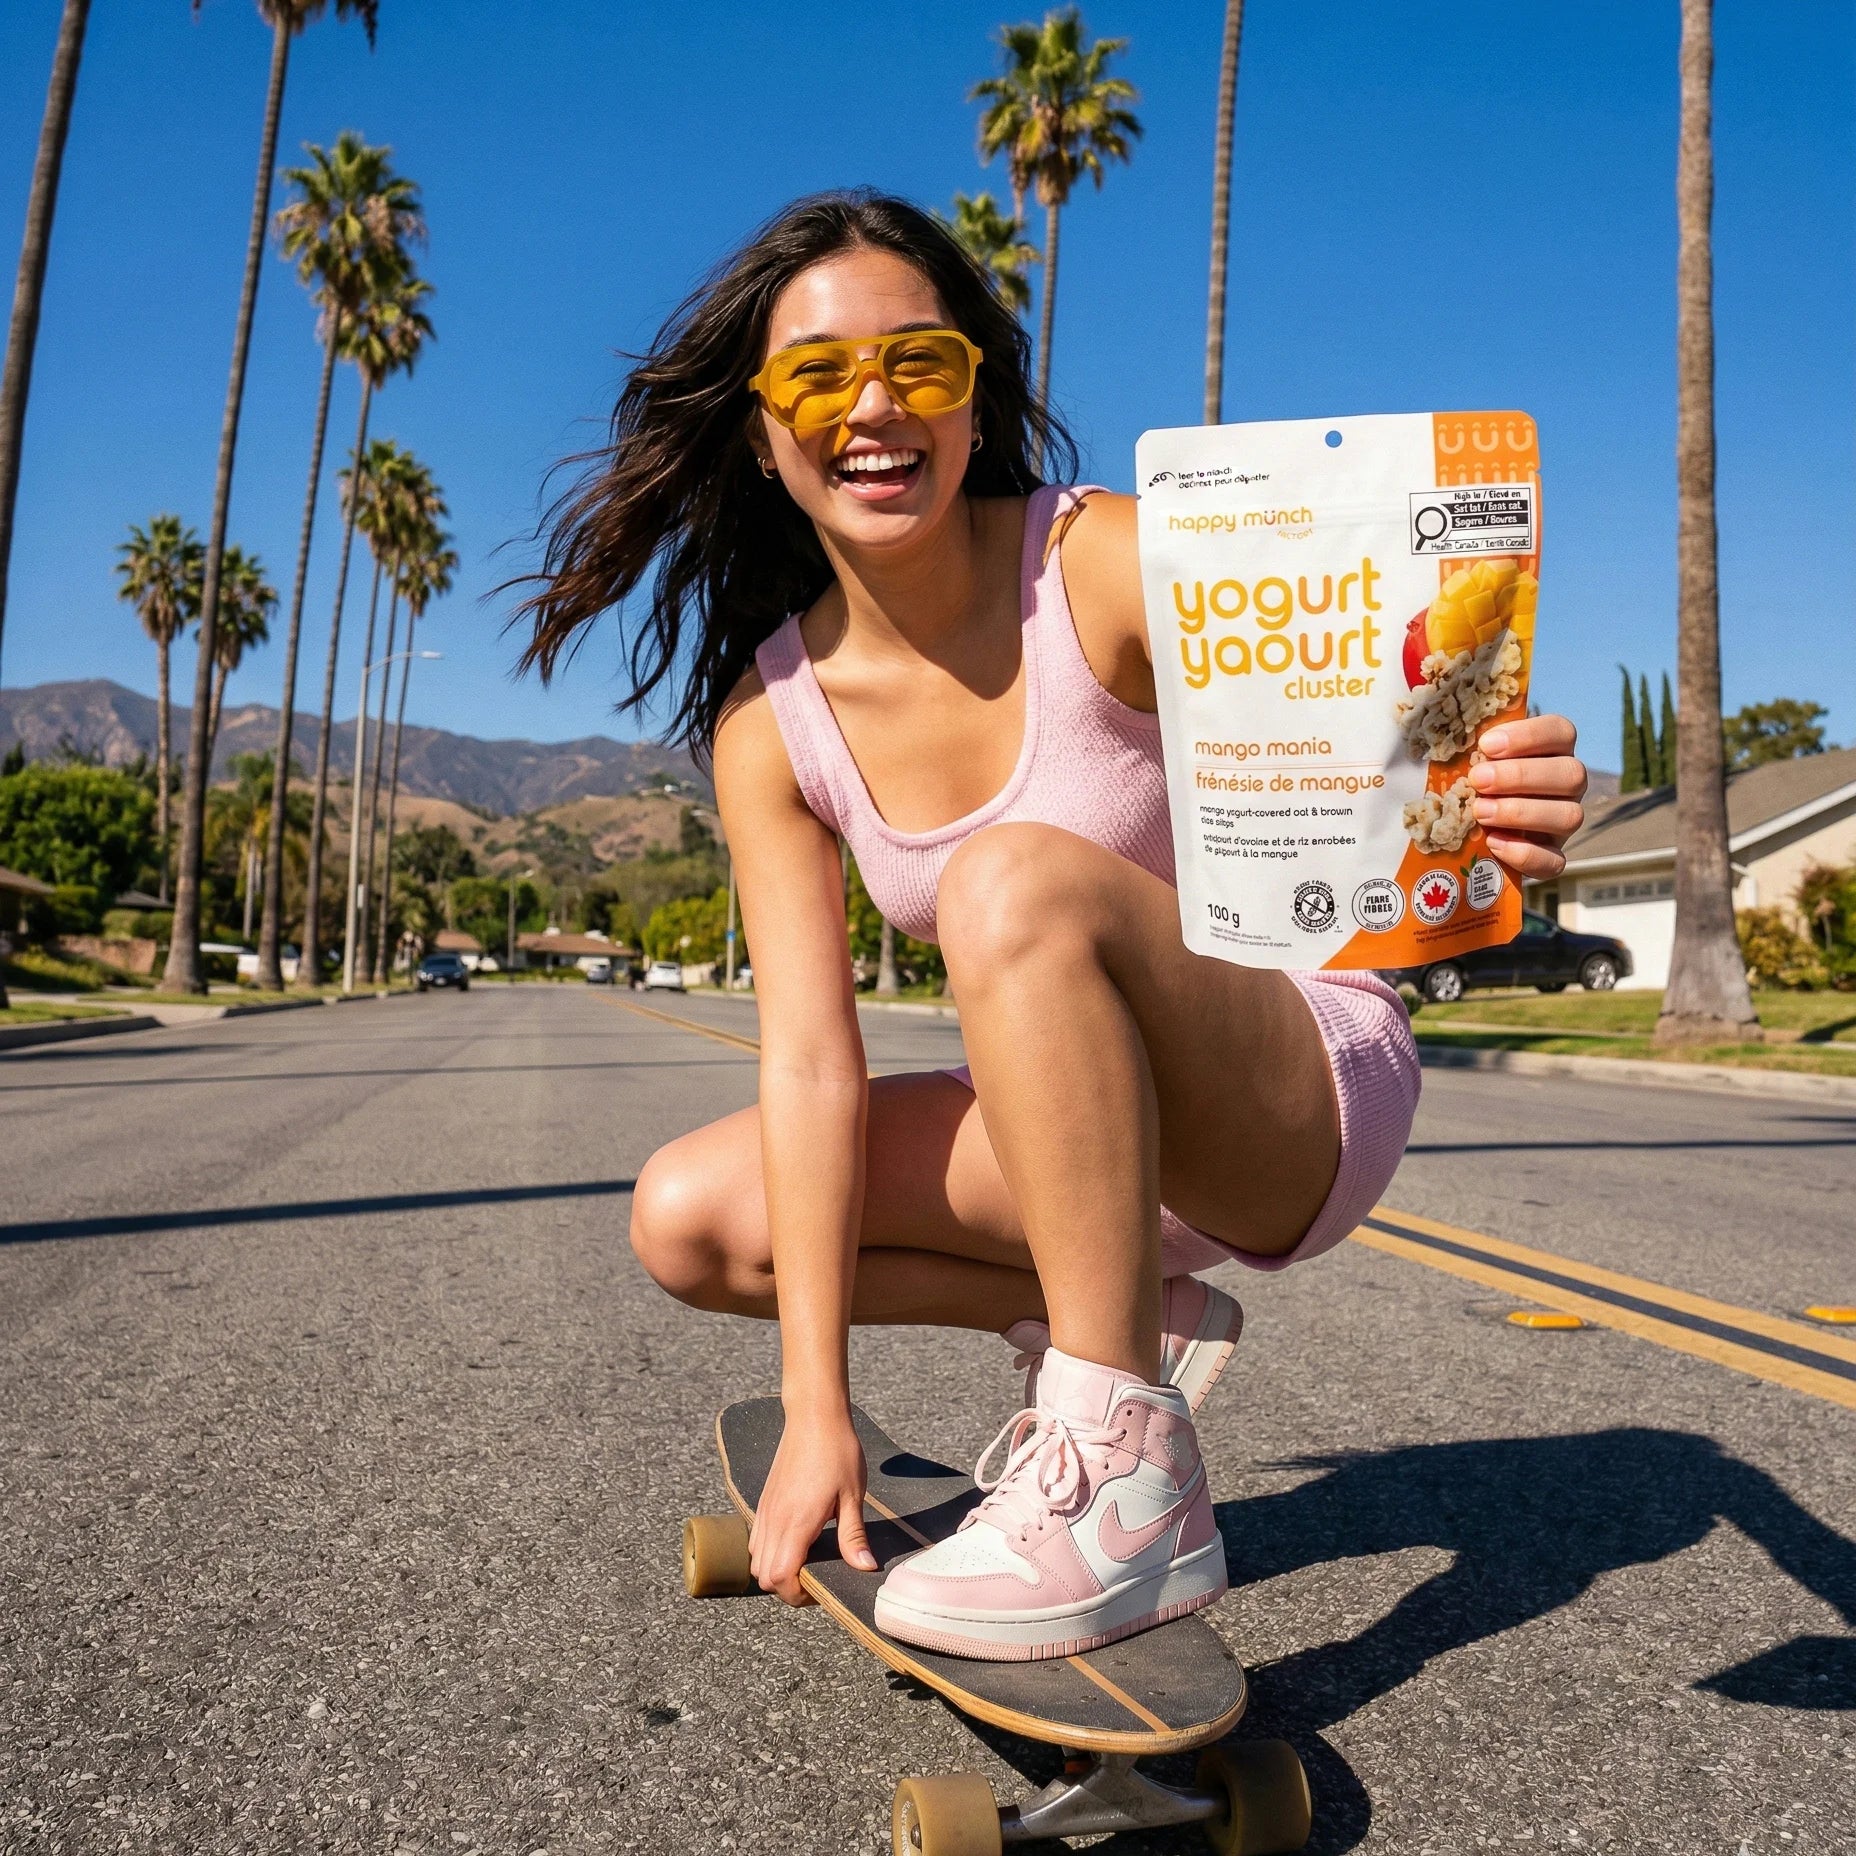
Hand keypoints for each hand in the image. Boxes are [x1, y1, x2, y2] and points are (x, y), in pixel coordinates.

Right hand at [750, 1407, 877, 1604]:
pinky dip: (768, 1552)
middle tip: (815, 1579)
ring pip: (755, 1560)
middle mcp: (774, 1520)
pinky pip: (756, 1539)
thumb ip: (853, 1536)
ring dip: (775, 1570)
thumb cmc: (837, 1451)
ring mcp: (766, 1509)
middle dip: (786, 1588)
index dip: (797, 1595)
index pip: (781, 1577)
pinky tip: (794, 1541)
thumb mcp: (853, 1496)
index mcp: (797, 1523)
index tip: (820, 1589)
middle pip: (763, 1576)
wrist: (814, 1415)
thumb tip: (864, 1568)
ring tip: (806, 1561)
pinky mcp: (765, 1500)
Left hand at [1468, 715, 1586, 880]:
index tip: (1486, 745)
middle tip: (1478, 779)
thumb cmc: (1469, 782)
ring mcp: (1562, 822)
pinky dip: (1525, 854)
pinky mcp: (1552, 857)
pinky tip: (1493, 843)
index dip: (1528, 735)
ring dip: (1521, 813)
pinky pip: (1555, 860)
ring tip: (1480, 812)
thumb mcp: (1466, 758)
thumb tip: (1433, 733)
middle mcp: (1565, 785)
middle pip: (1570, 773)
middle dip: (1521, 775)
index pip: (1560, 731)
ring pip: (1570, 816)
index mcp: (1551, 751)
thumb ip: (1462, 744)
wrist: (1468, 836)